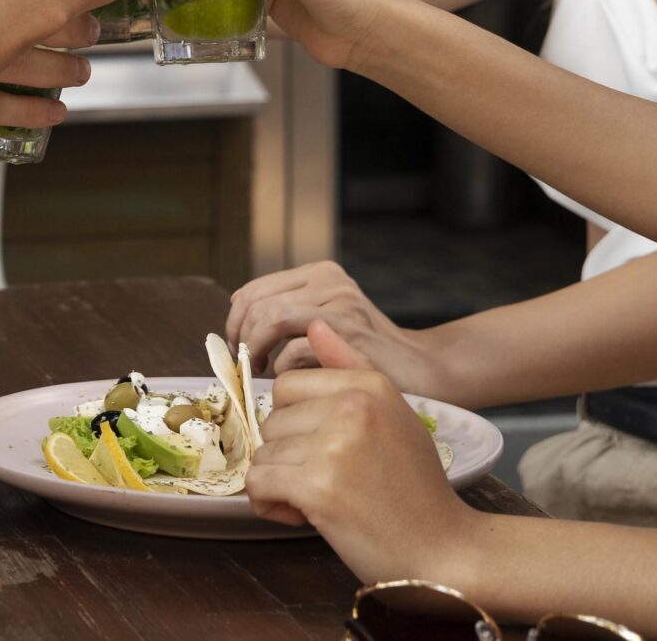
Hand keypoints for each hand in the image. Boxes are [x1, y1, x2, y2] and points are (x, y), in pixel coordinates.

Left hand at [227, 260, 445, 397]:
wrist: (421, 368)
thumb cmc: (367, 353)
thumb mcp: (327, 322)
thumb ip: (290, 317)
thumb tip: (239, 327)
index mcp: (320, 274)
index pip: (255, 289)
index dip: (235, 319)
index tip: (235, 346)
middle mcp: (329, 281)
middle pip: (257, 302)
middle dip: (240, 335)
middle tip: (243, 362)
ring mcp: (339, 304)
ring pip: (270, 318)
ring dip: (256, 349)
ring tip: (258, 370)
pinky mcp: (348, 334)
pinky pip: (294, 349)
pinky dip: (283, 369)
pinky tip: (290, 382)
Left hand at [244, 323, 472, 585]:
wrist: (443, 550)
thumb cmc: (415, 486)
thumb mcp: (392, 414)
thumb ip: (349, 367)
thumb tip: (314, 324)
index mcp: (370, 384)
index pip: (287, 387)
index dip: (296, 423)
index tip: (322, 448)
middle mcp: (353, 406)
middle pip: (272, 421)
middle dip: (288, 456)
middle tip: (328, 481)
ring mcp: (335, 445)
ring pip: (263, 455)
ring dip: (281, 484)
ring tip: (323, 500)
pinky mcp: (319, 487)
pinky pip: (258, 484)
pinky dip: (269, 505)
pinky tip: (301, 516)